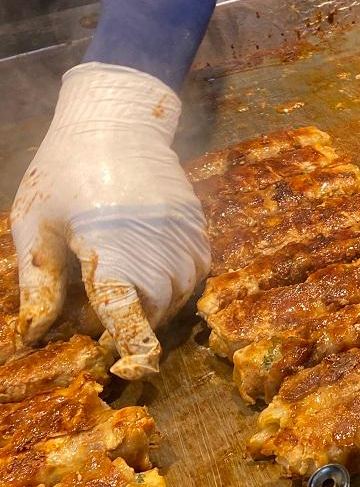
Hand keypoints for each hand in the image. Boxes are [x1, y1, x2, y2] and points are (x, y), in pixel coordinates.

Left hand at [11, 62, 208, 378]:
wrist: (116, 118)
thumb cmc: (64, 168)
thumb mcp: (35, 224)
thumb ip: (38, 282)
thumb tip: (38, 334)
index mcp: (109, 240)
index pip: (126, 307)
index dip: (130, 345)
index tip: (129, 368)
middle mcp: (155, 238)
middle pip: (156, 305)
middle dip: (133, 323)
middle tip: (100, 320)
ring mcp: (183, 229)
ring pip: (180, 290)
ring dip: (155, 303)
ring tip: (124, 292)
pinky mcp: (196, 221)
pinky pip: (197, 268)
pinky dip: (176, 281)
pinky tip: (151, 270)